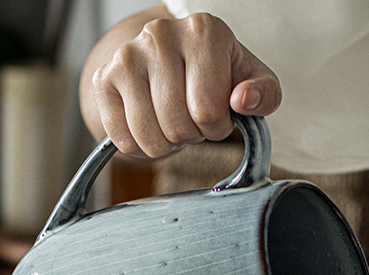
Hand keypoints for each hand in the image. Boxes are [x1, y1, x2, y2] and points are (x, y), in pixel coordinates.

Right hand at [80, 4, 280, 157]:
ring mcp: (127, 55)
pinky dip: (139, 147)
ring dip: (166, 144)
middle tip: (192, 120)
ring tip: (172, 122)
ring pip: (149, 138)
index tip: (216, 115)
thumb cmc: (217, 76)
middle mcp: (161, 35)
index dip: (216, 127)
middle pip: (178, 126)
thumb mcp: (252, 82)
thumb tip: (244, 100)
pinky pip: (123, 140)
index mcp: (204, 32)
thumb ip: (264, 94)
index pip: (208, 110)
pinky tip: (150, 125)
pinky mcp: (103, 78)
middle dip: (191, 136)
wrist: (168, 59)